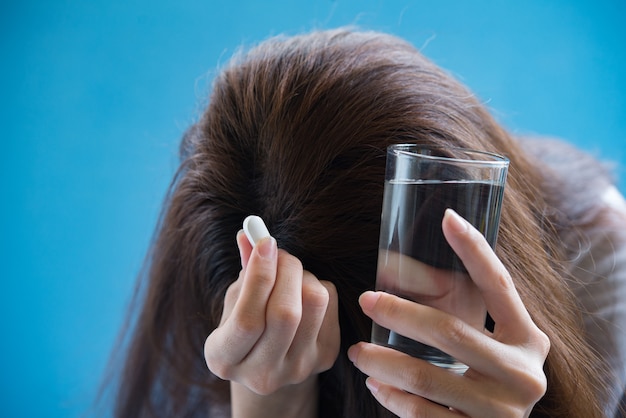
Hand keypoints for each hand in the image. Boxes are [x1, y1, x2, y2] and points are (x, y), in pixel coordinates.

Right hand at [204, 230, 339, 414]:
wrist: (270, 361)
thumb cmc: (245, 322)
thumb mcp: (234, 300)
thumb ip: (243, 271)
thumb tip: (249, 235)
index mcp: (224, 360)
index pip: (247, 320)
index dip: (258, 277)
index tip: (264, 243)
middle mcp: (261, 374)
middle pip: (285, 314)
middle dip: (286, 270)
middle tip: (279, 253)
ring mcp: (297, 369)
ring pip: (314, 304)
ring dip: (303, 275)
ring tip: (290, 274)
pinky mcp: (325, 358)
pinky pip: (329, 304)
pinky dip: (317, 285)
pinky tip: (302, 292)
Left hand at [348, 209, 549, 417]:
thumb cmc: (487, 385)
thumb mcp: (488, 349)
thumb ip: (462, 319)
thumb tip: (395, 270)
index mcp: (528, 340)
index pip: (499, 286)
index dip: (474, 251)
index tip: (447, 217)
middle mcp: (523, 373)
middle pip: (451, 332)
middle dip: (400, 312)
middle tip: (366, 299)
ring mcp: (502, 410)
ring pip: (427, 377)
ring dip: (382, 360)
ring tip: (357, 352)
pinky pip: (422, 414)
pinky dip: (392, 397)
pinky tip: (376, 385)